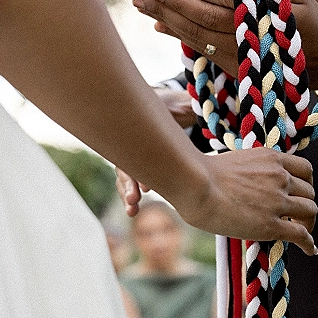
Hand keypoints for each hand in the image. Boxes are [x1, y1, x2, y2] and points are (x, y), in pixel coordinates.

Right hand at [115, 84, 196, 216]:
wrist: (171, 111)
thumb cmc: (177, 108)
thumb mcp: (182, 105)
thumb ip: (185, 107)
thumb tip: (192, 106)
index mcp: (141, 122)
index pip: (136, 143)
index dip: (140, 162)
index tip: (147, 184)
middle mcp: (132, 139)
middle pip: (126, 162)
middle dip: (130, 182)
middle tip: (135, 198)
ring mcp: (131, 154)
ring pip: (125, 175)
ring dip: (127, 192)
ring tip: (132, 210)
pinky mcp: (135, 167)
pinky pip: (129, 182)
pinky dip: (129, 196)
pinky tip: (132, 212)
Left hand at [133, 0, 317, 91]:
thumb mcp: (301, 3)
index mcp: (252, 28)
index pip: (210, 15)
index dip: (182, 3)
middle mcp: (239, 48)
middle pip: (196, 29)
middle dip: (165, 12)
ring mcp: (235, 60)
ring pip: (196, 41)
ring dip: (168, 24)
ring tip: (142, 6)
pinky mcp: (234, 65)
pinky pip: (204, 49)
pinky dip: (183, 36)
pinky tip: (163, 25)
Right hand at [184, 147, 317, 254]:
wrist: (195, 185)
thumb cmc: (200, 175)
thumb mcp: (235, 163)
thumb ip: (249, 172)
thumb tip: (244, 188)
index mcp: (271, 158)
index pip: (304, 169)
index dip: (306, 184)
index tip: (300, 193)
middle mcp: (280, 177)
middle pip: (309, 192)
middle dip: (305, 205)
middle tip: (298, 216)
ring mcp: (277, 200)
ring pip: (309, 211)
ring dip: (308, 223)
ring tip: (303, 232)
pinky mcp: (271, 224)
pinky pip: (301, 234)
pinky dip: (309, 243)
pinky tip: (311, 250)